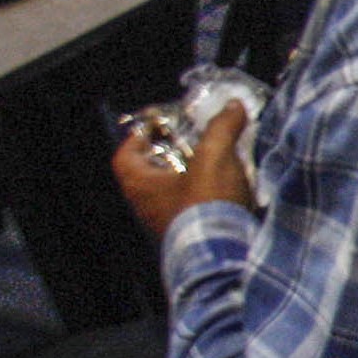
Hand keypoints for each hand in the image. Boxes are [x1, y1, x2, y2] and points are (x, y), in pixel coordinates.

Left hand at [113, 104, 253, 241]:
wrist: (224, 252)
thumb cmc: (205, 201)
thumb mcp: (214, 155)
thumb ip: (221, 127)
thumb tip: (232, 105)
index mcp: (141, 185)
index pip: (125, 156)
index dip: (138, 138)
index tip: (159, 127)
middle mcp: (147, 206)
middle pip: (149, 173)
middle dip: (169, 155)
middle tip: (191, 141)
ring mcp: (168, 223)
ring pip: (171, 192)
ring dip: (189, 175)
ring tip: (214, 160)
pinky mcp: (190, 234)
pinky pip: (190, 208)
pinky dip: (203, 195)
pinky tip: (227, 186)